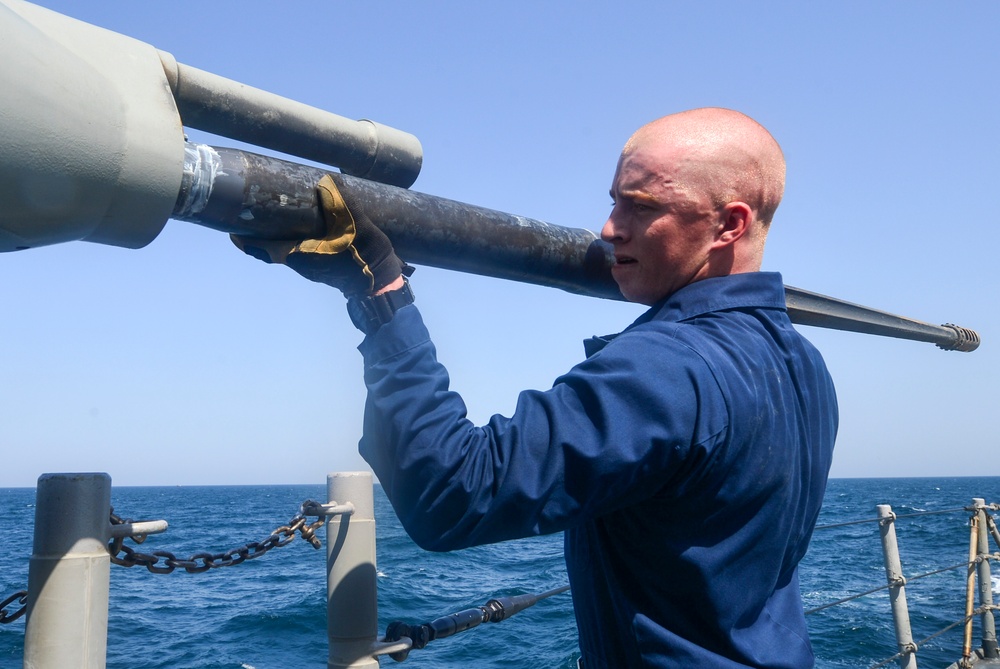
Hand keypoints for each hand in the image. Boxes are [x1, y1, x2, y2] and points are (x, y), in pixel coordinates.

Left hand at [231, 174, 405, 295]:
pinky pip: (298, 252)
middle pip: (269, 249)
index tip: (232, 228)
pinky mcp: (322, 268)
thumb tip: (327, 181)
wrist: (382, 284)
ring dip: (274, 237)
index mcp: (302, 254)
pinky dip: (291, 240)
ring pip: (283, 251)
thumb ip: (342, 204)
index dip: (246, 239)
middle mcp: (302, 264)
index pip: (263, 249)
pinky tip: (300, 226)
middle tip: (250, 212)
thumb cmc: (366, 259)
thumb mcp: (357, 227)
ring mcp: (311, 268)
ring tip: (272, 215)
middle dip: (258, 233)